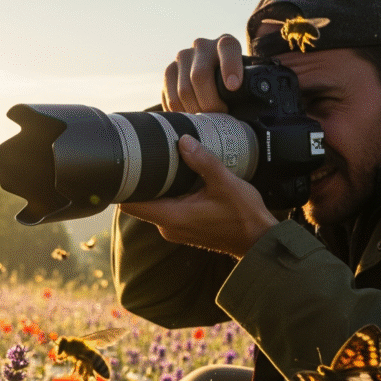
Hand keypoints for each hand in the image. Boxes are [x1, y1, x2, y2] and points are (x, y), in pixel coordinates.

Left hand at [119, 136, 277, 258]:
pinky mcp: (183, 227)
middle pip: (140, 202)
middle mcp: (168, 226)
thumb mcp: (225, 182)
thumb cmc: (243, 216)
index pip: (131, 205)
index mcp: (172, 217)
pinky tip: (178, 176)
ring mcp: (175, 229)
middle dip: (141, 179)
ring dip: (156, 185)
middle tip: (144, 153)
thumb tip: (183, 141)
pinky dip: (168, 192)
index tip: (124, 164)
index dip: (124, 185)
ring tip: (163, 161)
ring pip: (154, 203)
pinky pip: (166, 207)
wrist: (257, 239)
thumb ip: (203, 161)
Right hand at [164, 33, 243, 112]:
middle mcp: (202, 46)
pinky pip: (170, 98)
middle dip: (209, 103)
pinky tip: (190, 118)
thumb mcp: (244, 83)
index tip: (233, 86)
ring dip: (194, 111)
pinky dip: (181, 113)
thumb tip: (249, 107)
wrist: (212, 80)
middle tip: (218, 117)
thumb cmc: (233, 87)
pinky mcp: (169, 71)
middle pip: (200, 76)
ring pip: (183, 90)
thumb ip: (247, 89)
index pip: (227, 48)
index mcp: (225, 44)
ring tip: (204, 121)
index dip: (230, 66)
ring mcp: (183, 57)